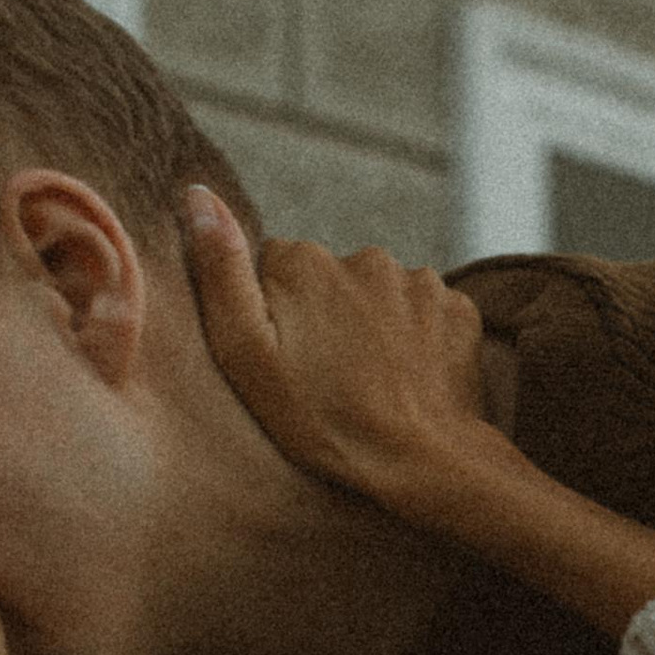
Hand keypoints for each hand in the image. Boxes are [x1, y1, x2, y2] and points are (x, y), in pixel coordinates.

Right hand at [182, 189, 509, 526]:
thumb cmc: (323, 420)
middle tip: (327, 378)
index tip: (285, 359)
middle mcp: (364, 256)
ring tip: (369, 383)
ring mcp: (418, 281)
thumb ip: (220, 271)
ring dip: (372, 328)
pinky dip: (417, 339)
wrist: (421, 462)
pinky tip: (407, 379)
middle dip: (325, 317)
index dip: (275, 315)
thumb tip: (196, 193)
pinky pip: (426, 314)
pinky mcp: (458, 308)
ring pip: (380, 296)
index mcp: (303, 262)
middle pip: (330, 280)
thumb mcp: (246, 355)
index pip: (275, 268)